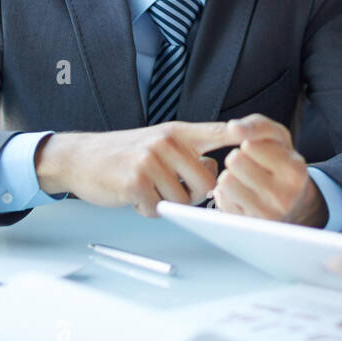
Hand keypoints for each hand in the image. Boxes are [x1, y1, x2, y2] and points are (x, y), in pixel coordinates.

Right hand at [34, 122, 226, 216]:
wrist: (81, 157)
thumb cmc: (123, 154)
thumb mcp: (158, 143)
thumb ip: (188, 154)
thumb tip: (214, 171)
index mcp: (177, 132)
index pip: (218, 131)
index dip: (242, 134)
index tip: (260, 139)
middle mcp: (167, 143)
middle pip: (207, 182)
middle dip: (193, 195)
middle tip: (171, 191)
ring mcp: (151, 161)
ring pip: (182, 200)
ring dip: (166, 203)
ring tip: (147, 189)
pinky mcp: (136, 182)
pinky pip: (158, 209)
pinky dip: (147, 210)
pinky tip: (134, 196)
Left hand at [212, 114, 326, 226]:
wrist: (294, 202)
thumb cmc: (282, 164)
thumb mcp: (279, 138)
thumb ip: (257, 125)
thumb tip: (233, 127)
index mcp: (294, 171)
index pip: (249, 145)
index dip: (250, 144)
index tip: (260, 152)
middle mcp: (283, 196)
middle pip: (235, 162)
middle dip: (238, 159)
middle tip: (250, 166)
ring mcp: (265, 215)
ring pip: (225, 181)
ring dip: (230, 176)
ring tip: (244, 179)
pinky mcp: (249, 225)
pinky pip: (222, 199)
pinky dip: (227, 193)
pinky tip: (241, 194)